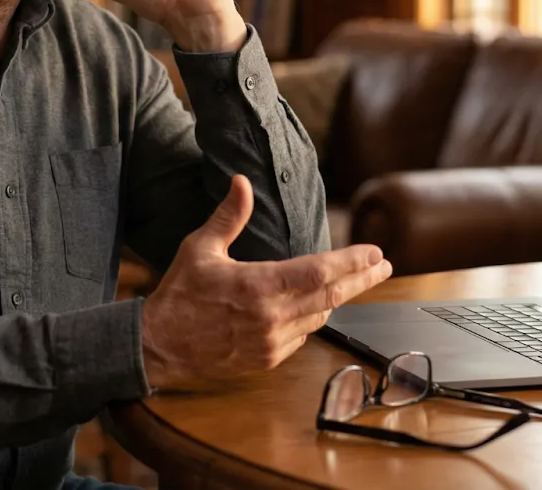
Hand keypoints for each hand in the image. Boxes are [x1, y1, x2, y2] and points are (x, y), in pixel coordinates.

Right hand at [139, 175, 393, 389]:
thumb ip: (228, 216)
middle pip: (332, 297)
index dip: (352, 263)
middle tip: (384, 265)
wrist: (158, 345)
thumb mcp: (200, 248)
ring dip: (336, 299)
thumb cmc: (179, 294)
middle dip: (361, 280)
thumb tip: (241, 182)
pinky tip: (311, 309)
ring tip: (351, 282)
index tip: (375, 253)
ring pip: (319, 318)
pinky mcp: (266, 360)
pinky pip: (301, 337)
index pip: (320, 273)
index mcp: (259, 286)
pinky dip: (310, 320)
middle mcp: (271, 318)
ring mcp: (271, 343)